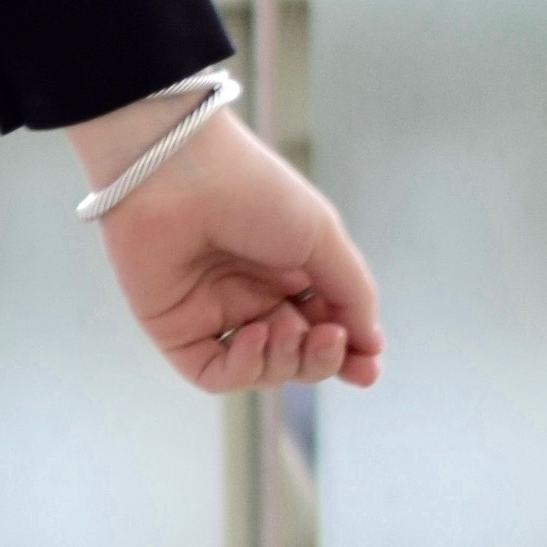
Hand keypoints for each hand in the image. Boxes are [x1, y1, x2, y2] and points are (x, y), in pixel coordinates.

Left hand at [68, 102, 385, 393]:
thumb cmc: (253, 190)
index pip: (324, 327)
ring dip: (286, 362)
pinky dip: (243, 368)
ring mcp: (213, 315)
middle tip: (331, 339)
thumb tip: (371, 344)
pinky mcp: (175, 330)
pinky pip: (214, 373)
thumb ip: (351, 292)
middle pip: (296, 355)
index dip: (348, 353)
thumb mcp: (320, 237)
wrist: (180, 172)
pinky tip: (256, 336)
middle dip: (320, 360)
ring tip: (289, 330)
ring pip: (260, 370)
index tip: (369, 369)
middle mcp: (251, 296)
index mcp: (288, 271)